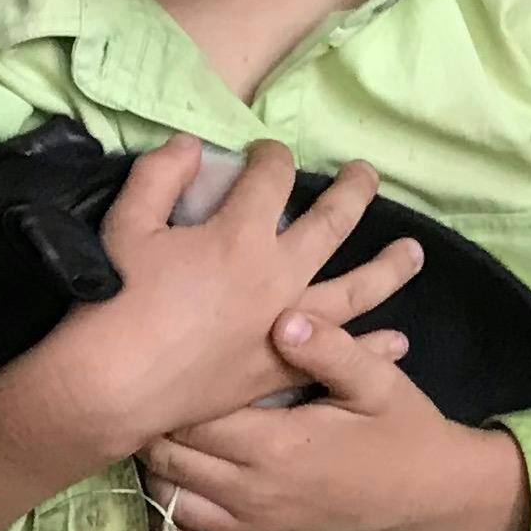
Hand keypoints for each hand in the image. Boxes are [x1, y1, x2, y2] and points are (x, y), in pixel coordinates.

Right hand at [88, 136, 424, 437]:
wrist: (116, 385)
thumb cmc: (117, 301)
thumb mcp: (127, 224)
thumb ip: (159, 176)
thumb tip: (191, 145)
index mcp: (241, 232)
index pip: (272, 176)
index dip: (270, 155)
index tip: (265, 154)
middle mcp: (279, 273)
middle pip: (333, 221)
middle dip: (353, 191)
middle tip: (366, 174)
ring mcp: (289, 323)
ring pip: (358, 288)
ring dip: (390, 267)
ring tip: (414, 252)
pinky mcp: (282, 368)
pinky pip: (342, 353)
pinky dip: (373, 346)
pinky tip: (396, 340)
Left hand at [140, 311, 530, 530]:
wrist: (437, 499)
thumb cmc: (405, 432)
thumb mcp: (378, 381)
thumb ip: (329, 348)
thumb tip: (282, 317)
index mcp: (274, 445)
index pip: (189, 417)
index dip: (166, 392)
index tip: (161, 367)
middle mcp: (253, 494)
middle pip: (169, 459)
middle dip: (152, 428)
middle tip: (150, 398)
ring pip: (171, 506)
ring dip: (156, 474)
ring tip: (158, 440)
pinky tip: (173, 506)